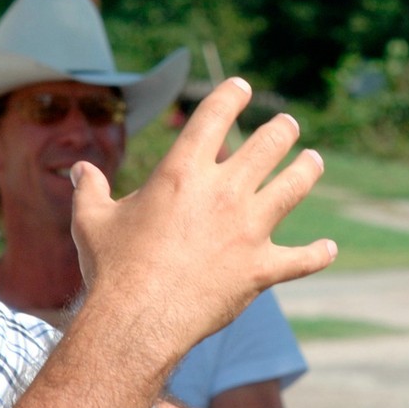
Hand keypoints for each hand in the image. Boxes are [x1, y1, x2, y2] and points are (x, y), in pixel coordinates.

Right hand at [70, 78, 332, 367]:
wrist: (137, 320)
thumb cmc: (111, 269)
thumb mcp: (92, 222)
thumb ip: (91, 191)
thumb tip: (80, 170)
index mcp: (182, 173)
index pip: (213, 118)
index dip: (229, 96)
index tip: (240, 87)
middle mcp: (223, 193)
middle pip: (266, 146)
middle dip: (280, 129)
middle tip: (287, 124)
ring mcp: (248, 230)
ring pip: (292, 188)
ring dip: (307, 170)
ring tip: (315, 160)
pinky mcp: (261, 269)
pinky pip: (300, 259)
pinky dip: (317, 254)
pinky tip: (328, 249)